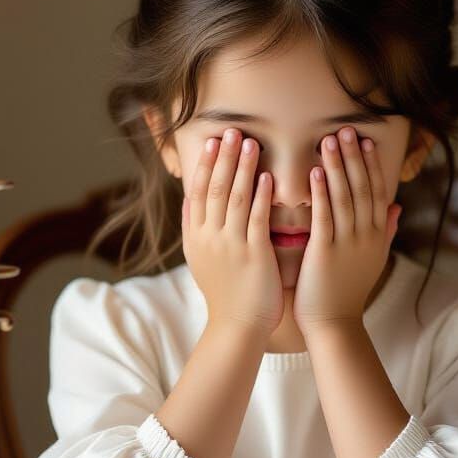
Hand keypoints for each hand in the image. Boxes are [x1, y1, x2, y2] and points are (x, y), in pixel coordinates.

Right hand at [182, 128, 284, 336]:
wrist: (237, 326)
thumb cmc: (225, 293)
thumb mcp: (199, 259)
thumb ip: (195, 228)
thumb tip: (190, 199)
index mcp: (196, 236)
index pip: (198, 191)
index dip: (204, 164)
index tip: (212, 140)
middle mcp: (209, 237)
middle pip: (215, 188)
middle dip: (223, 157)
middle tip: (231, 130)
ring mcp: (230, 245)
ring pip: (234, 198)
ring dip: (242, 167)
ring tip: (250, 142)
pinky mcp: (253, 255)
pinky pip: (256, 219)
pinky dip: (260, 196)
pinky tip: (267, 176)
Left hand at [292, 126, 400, 333]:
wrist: (334, 323)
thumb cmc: (347, 291)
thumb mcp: (372, 259)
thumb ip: (386, 231)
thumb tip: (397, 207)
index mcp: (377, 235)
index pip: (377, 191)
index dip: (372, 164)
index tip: (367, 139)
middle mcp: (367, 235)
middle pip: (363, 187)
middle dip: (354, 156)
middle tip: (347, 129)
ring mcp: (348, 242)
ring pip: (345, 196)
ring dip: (337, 166)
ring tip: (329, 140)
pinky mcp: (326, 251)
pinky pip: (325, 215)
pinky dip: (321, 192)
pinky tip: (314, 172)